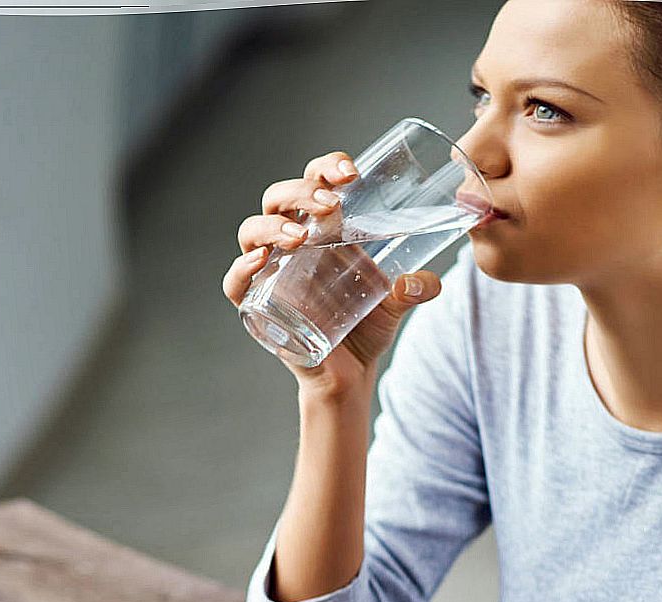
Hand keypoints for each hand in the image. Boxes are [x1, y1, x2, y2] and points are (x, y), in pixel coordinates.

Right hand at [223, 151, 441, 399]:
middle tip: (331, 206)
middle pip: (278, 198)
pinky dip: (241, 269)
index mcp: (323, 227)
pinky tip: (260, 261)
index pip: (315, 181)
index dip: (326, 167)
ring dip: (272, 227)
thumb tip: (425, 281)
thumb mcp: (397, 302)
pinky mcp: (258, 304)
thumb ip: (415, 289)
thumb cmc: (368, 324)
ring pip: (251, 231)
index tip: (350, 172)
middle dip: (301, 193)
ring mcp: (270, 271)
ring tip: (300, 236)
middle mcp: (291, 241)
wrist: (352, 373)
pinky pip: (236, 282)